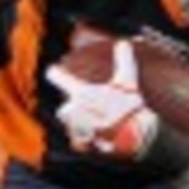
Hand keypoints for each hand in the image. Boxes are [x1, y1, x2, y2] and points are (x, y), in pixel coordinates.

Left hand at [47, 40, 157, 158]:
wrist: (134, 134)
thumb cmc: (128, 107)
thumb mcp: (128, 80)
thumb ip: (124, 60)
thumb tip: (123, 43)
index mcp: (82, 92)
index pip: (57, 76)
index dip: (56, 72)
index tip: (54, 71)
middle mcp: (75, 110)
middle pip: (64, 109)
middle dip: (73, 110)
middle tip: (89, 108)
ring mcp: (78, 128)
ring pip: (72, 126)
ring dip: (82, 125)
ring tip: (98, 124)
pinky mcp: (84, 144)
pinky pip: (81, 143)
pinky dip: (88, 142)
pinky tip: (101, 139)